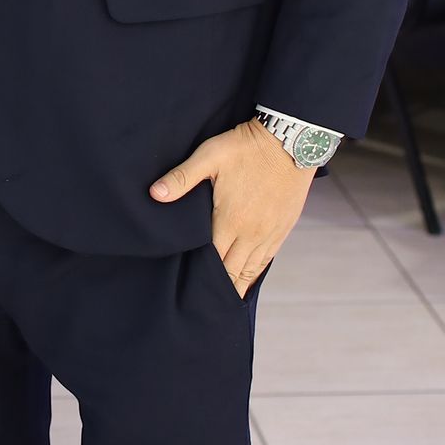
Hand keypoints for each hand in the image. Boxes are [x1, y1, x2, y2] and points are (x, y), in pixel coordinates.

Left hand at [149, 118, 312, 293]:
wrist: (290, 139)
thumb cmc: (247, 147)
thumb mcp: (210, 156)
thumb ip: (182, 178)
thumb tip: (154, 194)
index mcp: (229, 220)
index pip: (212, 261)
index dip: (201, 278)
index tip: (191, 292)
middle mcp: (251, 233)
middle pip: (232, 272)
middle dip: (218, 288)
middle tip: (204, 304)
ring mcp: (269, 232)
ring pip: (251, 269)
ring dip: (238, 285)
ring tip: (225, 302)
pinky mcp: (283, 227)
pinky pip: (267, 259)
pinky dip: (255, 272)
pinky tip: (247, 279)